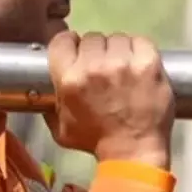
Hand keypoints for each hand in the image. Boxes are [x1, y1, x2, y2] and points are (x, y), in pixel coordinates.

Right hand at [45, 31, 174, 168]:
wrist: (134, 152)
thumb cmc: (96, 142)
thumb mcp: (60, 127)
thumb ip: (50, 103)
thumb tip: (42, 88)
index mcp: (70, 78)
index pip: (61, 40)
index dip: (70, 45)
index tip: (78, 53)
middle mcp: (94, 66)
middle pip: (92, 38)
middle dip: (96, 51)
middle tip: (105, 68)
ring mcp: (123, 63)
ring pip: (117, 38)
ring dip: (119, 50)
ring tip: (124, 68)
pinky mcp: (148, 63)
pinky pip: (141, 41)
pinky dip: (140, 50)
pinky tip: (139, 64)